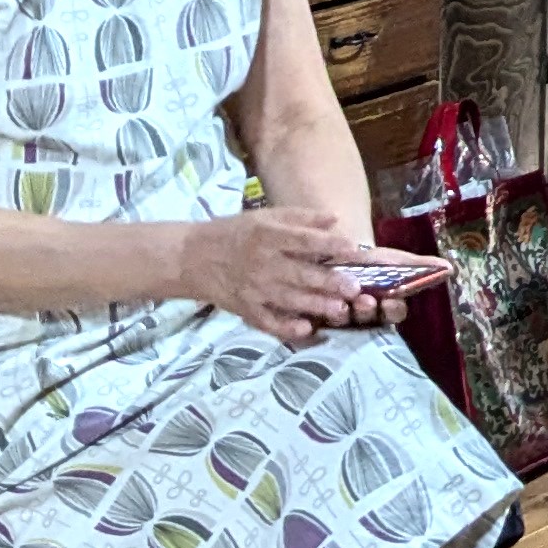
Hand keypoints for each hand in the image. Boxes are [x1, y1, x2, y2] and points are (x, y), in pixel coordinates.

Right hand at [185, 201, 375, 340]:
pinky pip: (268, 322)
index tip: (354, 250)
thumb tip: (335, 218)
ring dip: (315, 306)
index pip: (304, 240)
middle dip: (329, 282)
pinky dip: (286, 328)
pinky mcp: (246, 309)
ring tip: (340, 310)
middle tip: (355, 288)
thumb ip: (301, 218)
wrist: (192, 257)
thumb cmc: (235, 233)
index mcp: (268, 236)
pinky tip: (306, 330)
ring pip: (289, 300)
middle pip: (300, 274)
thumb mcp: (266, 216)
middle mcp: (262, 263)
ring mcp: (254, 289)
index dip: (330, 244)